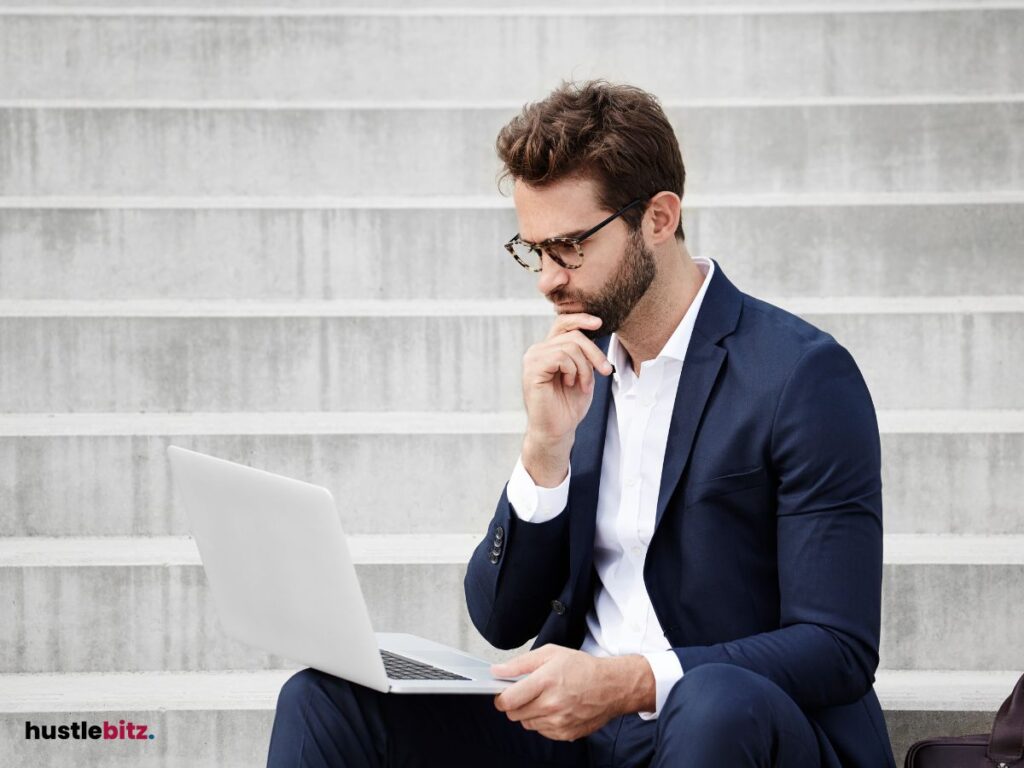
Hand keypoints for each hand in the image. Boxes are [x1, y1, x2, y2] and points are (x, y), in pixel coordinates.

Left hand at [491, 645, 651, 741]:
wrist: (612, 687)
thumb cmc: (582, 668)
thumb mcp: (550, 653)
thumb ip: (520, 664)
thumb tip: (498, 671)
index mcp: (545, 681)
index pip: (508, 700)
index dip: (500, 697)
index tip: (502, 693)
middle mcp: (551, 704)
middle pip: (514, 714)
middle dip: (514, 704)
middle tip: (526, 693)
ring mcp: (559, 722)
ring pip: (526, 723)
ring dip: (529, 713)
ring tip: (545, 698)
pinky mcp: (565, 734)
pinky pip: (542, 731)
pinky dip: (543, 721)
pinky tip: (555, 708)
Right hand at [520, 314, 613, 485]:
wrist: (557, 430)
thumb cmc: (568, 405)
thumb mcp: (583, 373)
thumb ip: (584, 353)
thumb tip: (594, 331)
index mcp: (548, 350)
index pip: (563, 323)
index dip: (581, 318)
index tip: (599, 323)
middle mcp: (538, 351)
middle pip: (573, 335)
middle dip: (594, 353)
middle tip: (605, 371)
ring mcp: (533, 359)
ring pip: (570, 346)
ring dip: (585, 368)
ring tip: (582, 384)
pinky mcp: (532, 369)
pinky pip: (561, 357)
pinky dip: (573, 371)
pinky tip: (570, 383)